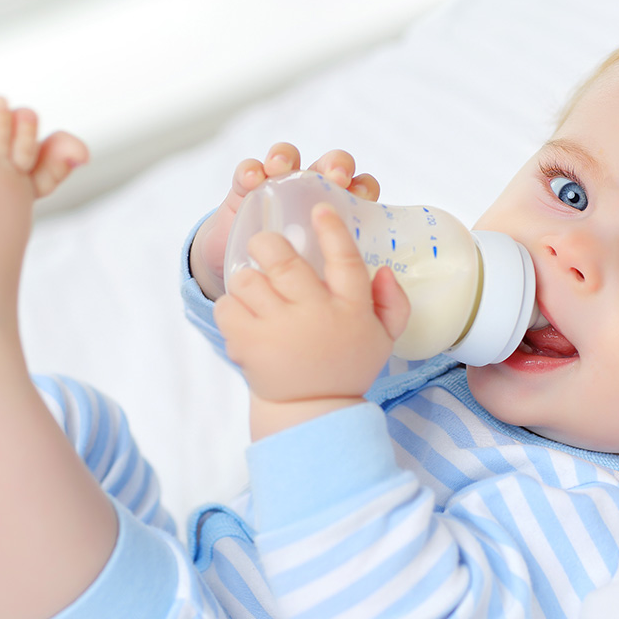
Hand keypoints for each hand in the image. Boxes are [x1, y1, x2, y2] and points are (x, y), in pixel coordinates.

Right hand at [191, 143, 380, 300]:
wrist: (248, 295)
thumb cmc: (299, 290)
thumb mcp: (331, 290)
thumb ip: (365, 288)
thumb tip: (386, 274)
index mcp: (341, 214)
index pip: (361, 189)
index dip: (363, 187)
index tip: (360, 197)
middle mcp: (313, 195)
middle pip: (331, 165)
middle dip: (335, 164)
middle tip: (335, 177)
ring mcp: (280, 189)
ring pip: (289, 158)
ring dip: (288, 155)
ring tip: (281, 168)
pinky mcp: (246, 192)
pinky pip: (249, 172)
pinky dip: (251, 170)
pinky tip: (253, 181)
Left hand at [214, 202, 409, 427]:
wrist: (311, 410)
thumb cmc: (346, 364)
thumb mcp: (383, 337)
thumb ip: (392, 302)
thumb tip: (383, 270)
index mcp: (351, 310)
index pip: (345, 260)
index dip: (332, 230)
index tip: (319, 208)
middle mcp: (315, 316)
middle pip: (283, 261)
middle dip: (268, 244)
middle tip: (265, 245)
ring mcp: (279, 330)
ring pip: (248, 280)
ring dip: (248, 279)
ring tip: (255, 289)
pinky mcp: (248, 345)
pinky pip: (227, 307)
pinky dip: (231, 306)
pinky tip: (243, 315)